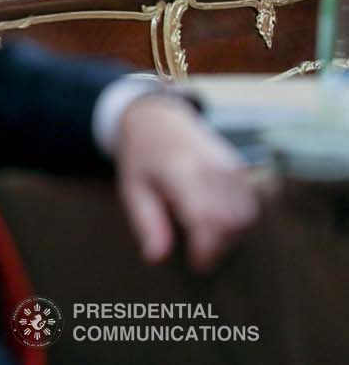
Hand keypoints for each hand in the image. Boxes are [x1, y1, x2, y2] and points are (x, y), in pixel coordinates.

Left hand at [115, 94, 258, 270]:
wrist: (159, 121)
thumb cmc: (142, 159)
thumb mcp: (133, 190)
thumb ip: (147, 223)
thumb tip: (156, 258)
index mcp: (181, 171)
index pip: (206, 217)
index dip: (205, 249)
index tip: (196, 264)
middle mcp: (213, 168)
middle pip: (231, 222)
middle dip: (217, 246)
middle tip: (196, 251)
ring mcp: (231, 166)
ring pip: (247, 217)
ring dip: (231, 236)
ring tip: (203, 234)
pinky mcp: (242, 169)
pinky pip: (253, 205)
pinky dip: (240, 222)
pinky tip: (217, 221)